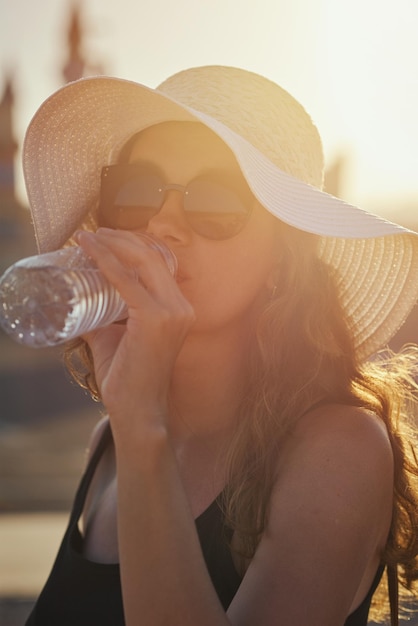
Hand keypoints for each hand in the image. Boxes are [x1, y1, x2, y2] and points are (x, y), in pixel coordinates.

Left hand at [76, 228, 194, 432]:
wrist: (138, 409)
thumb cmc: (128, 378)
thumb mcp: (115, 336)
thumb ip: (103, 316)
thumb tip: (77, 298)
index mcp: (178, 308)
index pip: (158, 265)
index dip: (131, 246)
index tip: (105, 238)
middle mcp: (182, 306)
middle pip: (153, 256)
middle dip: (123, 238)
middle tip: (96, 233)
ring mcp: (173, 312)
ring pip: (143, 261)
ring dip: (114, 244)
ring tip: (90, 237)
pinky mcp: (156, 318)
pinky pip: (127, 281)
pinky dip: (106, 262)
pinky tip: (90, 251)